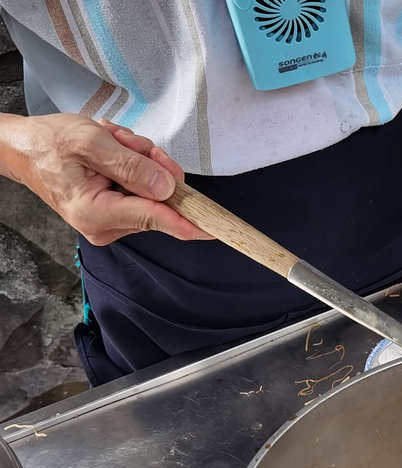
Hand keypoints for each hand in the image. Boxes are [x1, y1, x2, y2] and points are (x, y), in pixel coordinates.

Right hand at [0, 113, 211, 244]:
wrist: (23, 148)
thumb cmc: (49, 143)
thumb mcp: (90, 142)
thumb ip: (130, 165)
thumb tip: (167, 187)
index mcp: (96, 212)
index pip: (155, 218)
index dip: (189, 221)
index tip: (215, 229)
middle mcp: (107, 226)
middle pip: (159, 200)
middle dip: (151, 165)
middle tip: (127, 143)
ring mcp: (113, 223)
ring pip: (154, 192)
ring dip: (140, 162)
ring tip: (112, 145)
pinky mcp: (117, 214)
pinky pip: (144, 190)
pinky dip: (134, 167)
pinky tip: (113, 153)